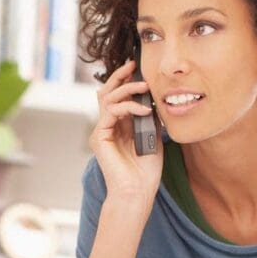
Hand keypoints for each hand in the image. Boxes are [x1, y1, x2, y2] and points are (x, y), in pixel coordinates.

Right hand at [88, 59, 164, 212]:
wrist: (137, 192)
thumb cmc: (146, 170)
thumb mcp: (154, 137)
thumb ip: (151, 118)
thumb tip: (157, 98)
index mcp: (117, 126)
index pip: (117, 96)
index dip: (125, 80)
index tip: (138, 69)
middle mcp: (106, 126)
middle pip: (106, 92)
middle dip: (119, 76)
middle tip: (134, 65)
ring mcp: (101, 131)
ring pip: (107, 98)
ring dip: (127, 89)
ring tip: (144, 87)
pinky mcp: (99, 138)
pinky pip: (110, 112)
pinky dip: (128, 107)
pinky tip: (144, 110)